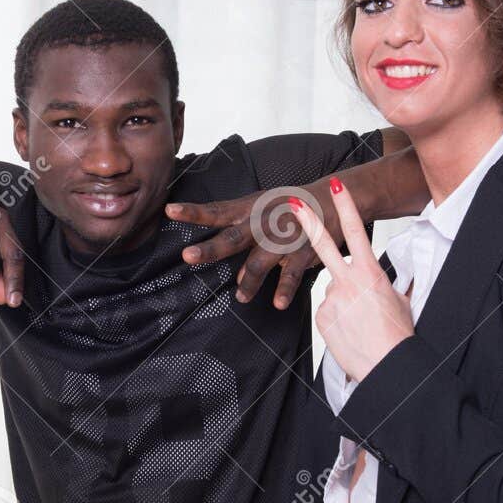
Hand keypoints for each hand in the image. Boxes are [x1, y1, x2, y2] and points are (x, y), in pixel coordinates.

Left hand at [165, 179, 357, 309]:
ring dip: (248, 281)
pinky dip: (284, 289)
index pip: (216, 211)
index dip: (192, 212)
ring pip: (260, 261)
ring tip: (240, 298)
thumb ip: (243, 235)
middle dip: (210, 248)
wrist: (332, 199)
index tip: (170, 211)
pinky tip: (277, 303)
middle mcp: (263, 222)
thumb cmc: (289, 208)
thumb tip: (234, 268)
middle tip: (188, 257)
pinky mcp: (304, 250)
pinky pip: (292, 273)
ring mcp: (283, 236)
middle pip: (232, 237)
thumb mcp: (262, 211)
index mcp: (249, 210)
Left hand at [289, 177, 415, 383]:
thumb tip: (391, 280)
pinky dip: (336, 319)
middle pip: (323, 245)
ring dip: (343, 302)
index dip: (345, 207)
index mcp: (371, 273)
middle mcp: (348, 282)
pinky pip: (326, 312)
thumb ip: (388, 284)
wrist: (388, 365)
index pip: (357, 232)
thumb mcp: (399, 301)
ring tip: (360, 322)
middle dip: (308, 222)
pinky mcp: (321, 317)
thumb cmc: (398, 335)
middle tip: (293, 203)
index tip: (336, 187)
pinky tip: (349, 331)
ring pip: (332, 291)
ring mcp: (331, 299)